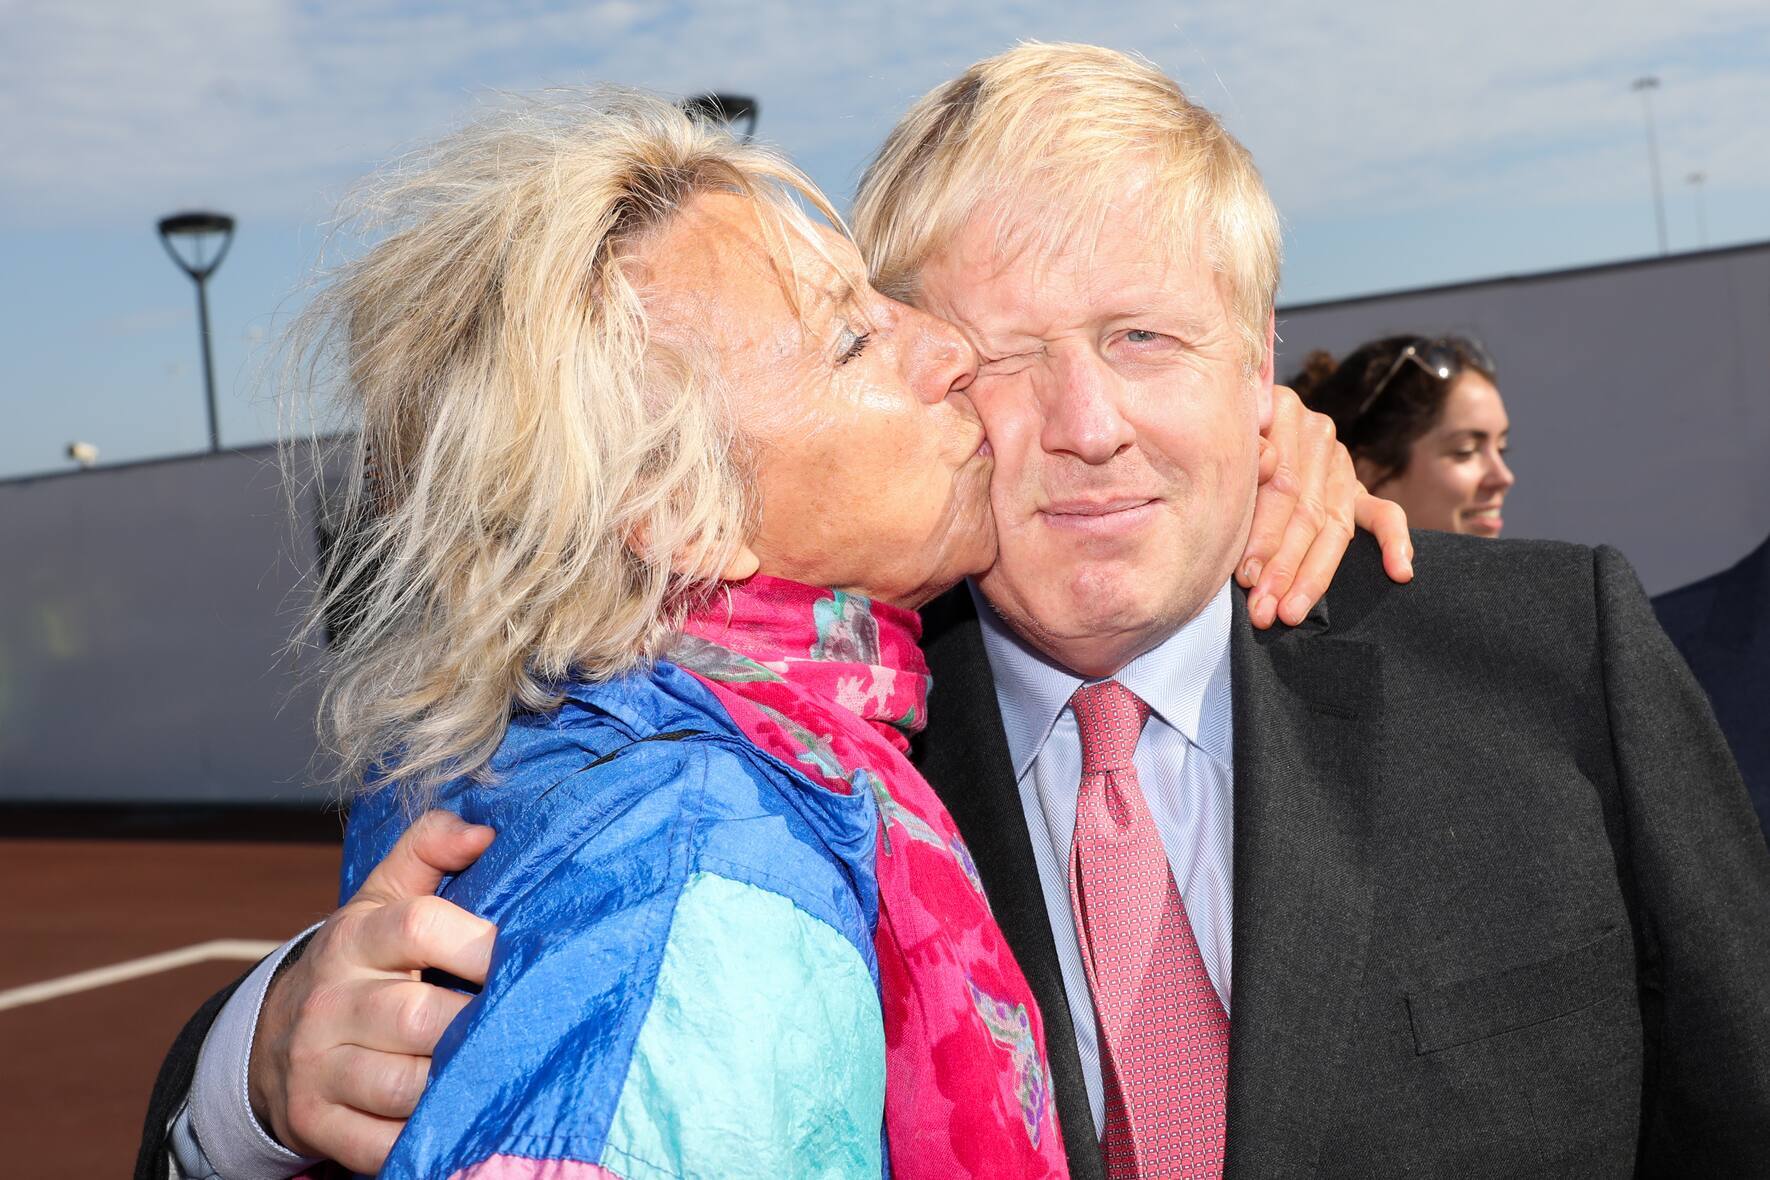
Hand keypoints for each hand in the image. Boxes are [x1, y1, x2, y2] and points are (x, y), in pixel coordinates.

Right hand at [249, 809, 496, 1172]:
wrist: (273, 1041)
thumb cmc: (359, 963)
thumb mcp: (381, 897)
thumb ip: (428, 850)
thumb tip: (484, 829)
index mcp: (354, 938)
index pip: (419, 927)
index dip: (482, 943)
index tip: (529, 955)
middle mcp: (329, 1003)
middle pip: (419, 1017)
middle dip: (479, 1026)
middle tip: (527, 1026)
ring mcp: (317, 1068)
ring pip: (405, 1086)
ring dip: (459, 1085)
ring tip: (501, 1072)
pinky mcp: (315, 1124)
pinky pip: (381, 1143)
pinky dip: (425, 1138)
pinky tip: (457, 1119)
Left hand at [1239, 384, 1413, 628]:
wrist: (1242, 419)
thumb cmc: (1218, 441)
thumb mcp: (1225, 435)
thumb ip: (1246, 448)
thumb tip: (1265, 462)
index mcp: (1282, 412)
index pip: (1283, 485)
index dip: (1264, 535)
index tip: (1246, 577)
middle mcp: (1316, 433)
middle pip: (1307, 511)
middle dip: (1284, 567)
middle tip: (1265, 610)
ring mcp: (1339, 462)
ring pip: (1335, 525)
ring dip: (1315, 575)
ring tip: (1293, 612)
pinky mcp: (1355, 487)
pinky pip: (1384, 514)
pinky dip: (1394, 542)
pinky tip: (1400, 571)